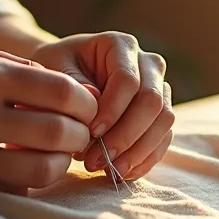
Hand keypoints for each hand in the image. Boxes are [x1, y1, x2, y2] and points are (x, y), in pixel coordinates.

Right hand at [0, 45, 96, 199]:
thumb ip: (16, 70)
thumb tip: (74, 91)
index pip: (62, 93)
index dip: (86, 104)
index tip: (87, 108)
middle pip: (58, 134)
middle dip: (80, 136)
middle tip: (80, 135)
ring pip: (40, 171)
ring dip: (59, 165)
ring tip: (56, 155)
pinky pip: (9, 190)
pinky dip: (26, 180)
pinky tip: (23, 167)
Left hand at [31, 32, 174, 180]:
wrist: (61, 83)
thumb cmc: (54, 73)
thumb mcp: (53, 71)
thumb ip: (72, 84)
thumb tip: (95, 101)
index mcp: (121, 45)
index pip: (128, 80)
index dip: (113, 110)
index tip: (89, 133)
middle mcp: (148, 64)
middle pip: (152, 102)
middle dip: (125, 136)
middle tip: (95, 160)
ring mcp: (159, 89)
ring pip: (164, 122)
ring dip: (137, 151)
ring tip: (107, 171)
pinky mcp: (160, 115)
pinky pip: (164, 139)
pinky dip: (145, 160)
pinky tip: (121, 173)